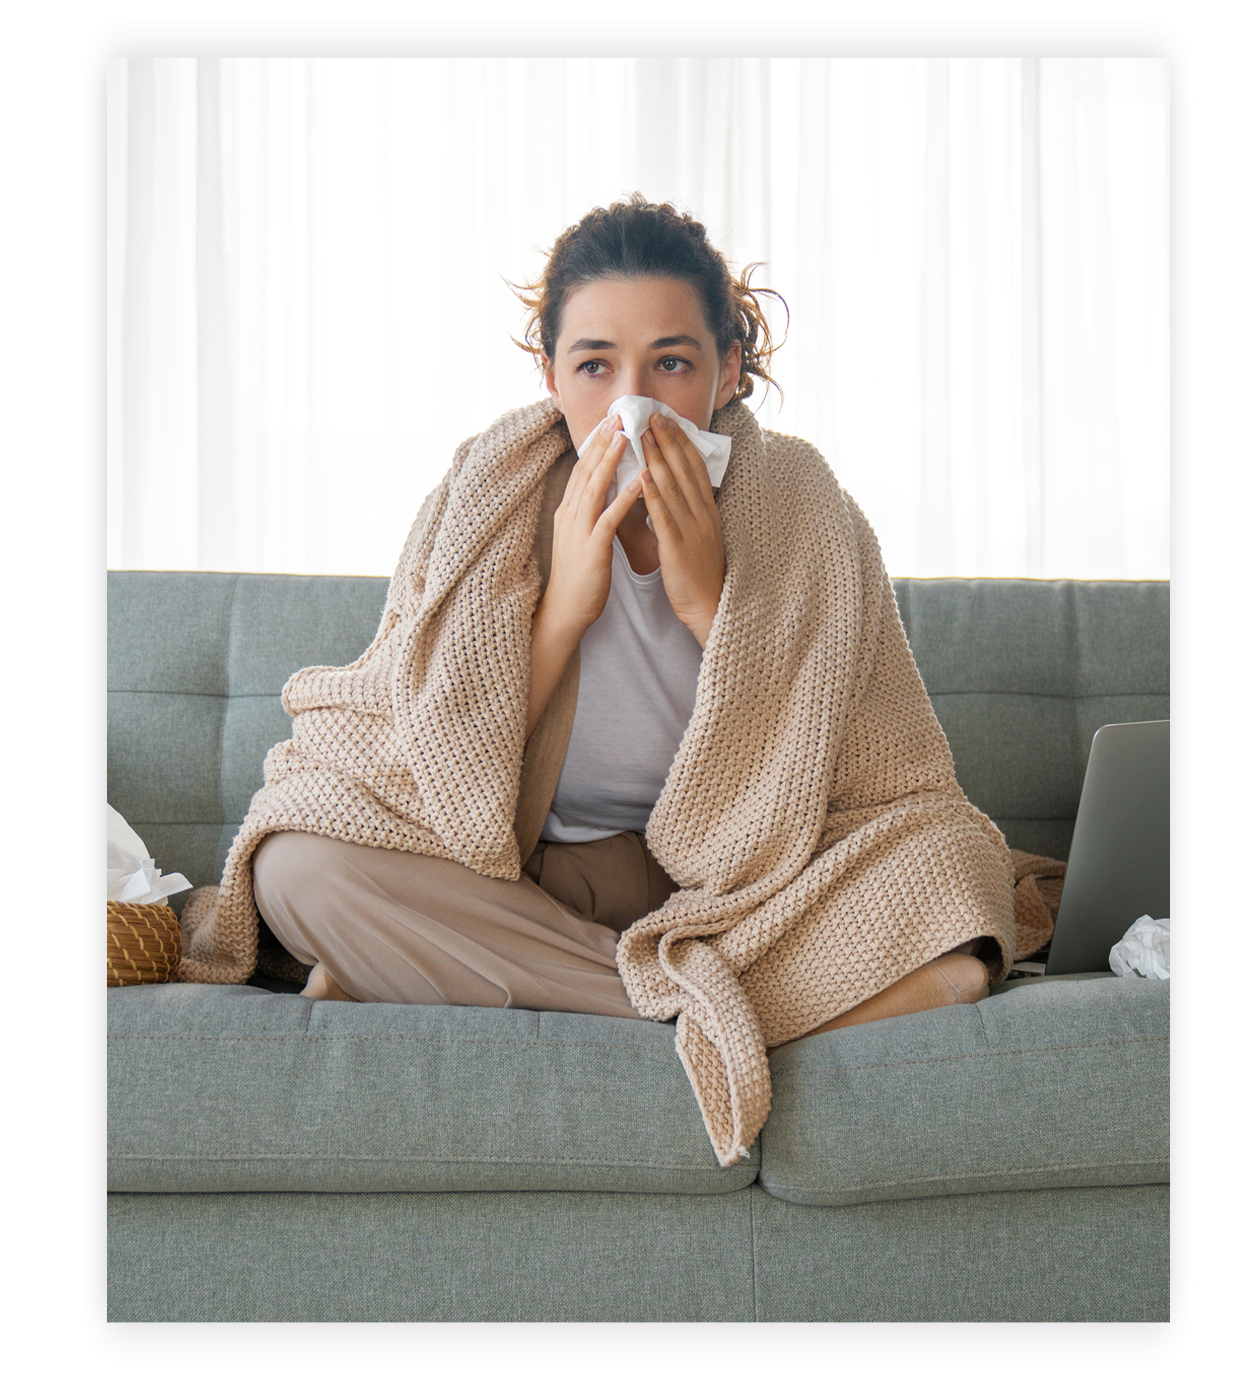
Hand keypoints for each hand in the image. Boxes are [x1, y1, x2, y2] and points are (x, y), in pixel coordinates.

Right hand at [541, 415, 639, 639]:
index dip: (595, 443)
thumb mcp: (581, 535)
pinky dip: (622, 499)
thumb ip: (589, 511)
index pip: (582, 469)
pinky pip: (608, 519)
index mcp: (569, 511)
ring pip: (595, 488)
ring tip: (626, 437)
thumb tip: (604, 489)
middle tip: (618, 416)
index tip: (609, 421)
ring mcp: (579, 530)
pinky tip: (636, 483)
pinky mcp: (592, 549)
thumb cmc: (579, 575)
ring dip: (611, 461)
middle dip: (602, 442)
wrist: (565, 610)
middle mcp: (570, 515)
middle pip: (586, 470)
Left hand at [638, 412, 725, 645]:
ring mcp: (692, 529)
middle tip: (653, 415)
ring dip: (657, 458)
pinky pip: (664, 515)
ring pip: (673, 487)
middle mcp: (702, 514)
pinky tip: (642, 476)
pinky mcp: (678, 547)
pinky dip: (653, 494)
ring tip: (643, 435)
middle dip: (668, 440)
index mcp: (707, 510)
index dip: (681, 442)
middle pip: (684, 470)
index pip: (694, 468)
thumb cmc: (700, 573)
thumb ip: (687, 511)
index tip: (668, 420)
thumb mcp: (699, 535)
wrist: (709, 606)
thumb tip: (671, 489)